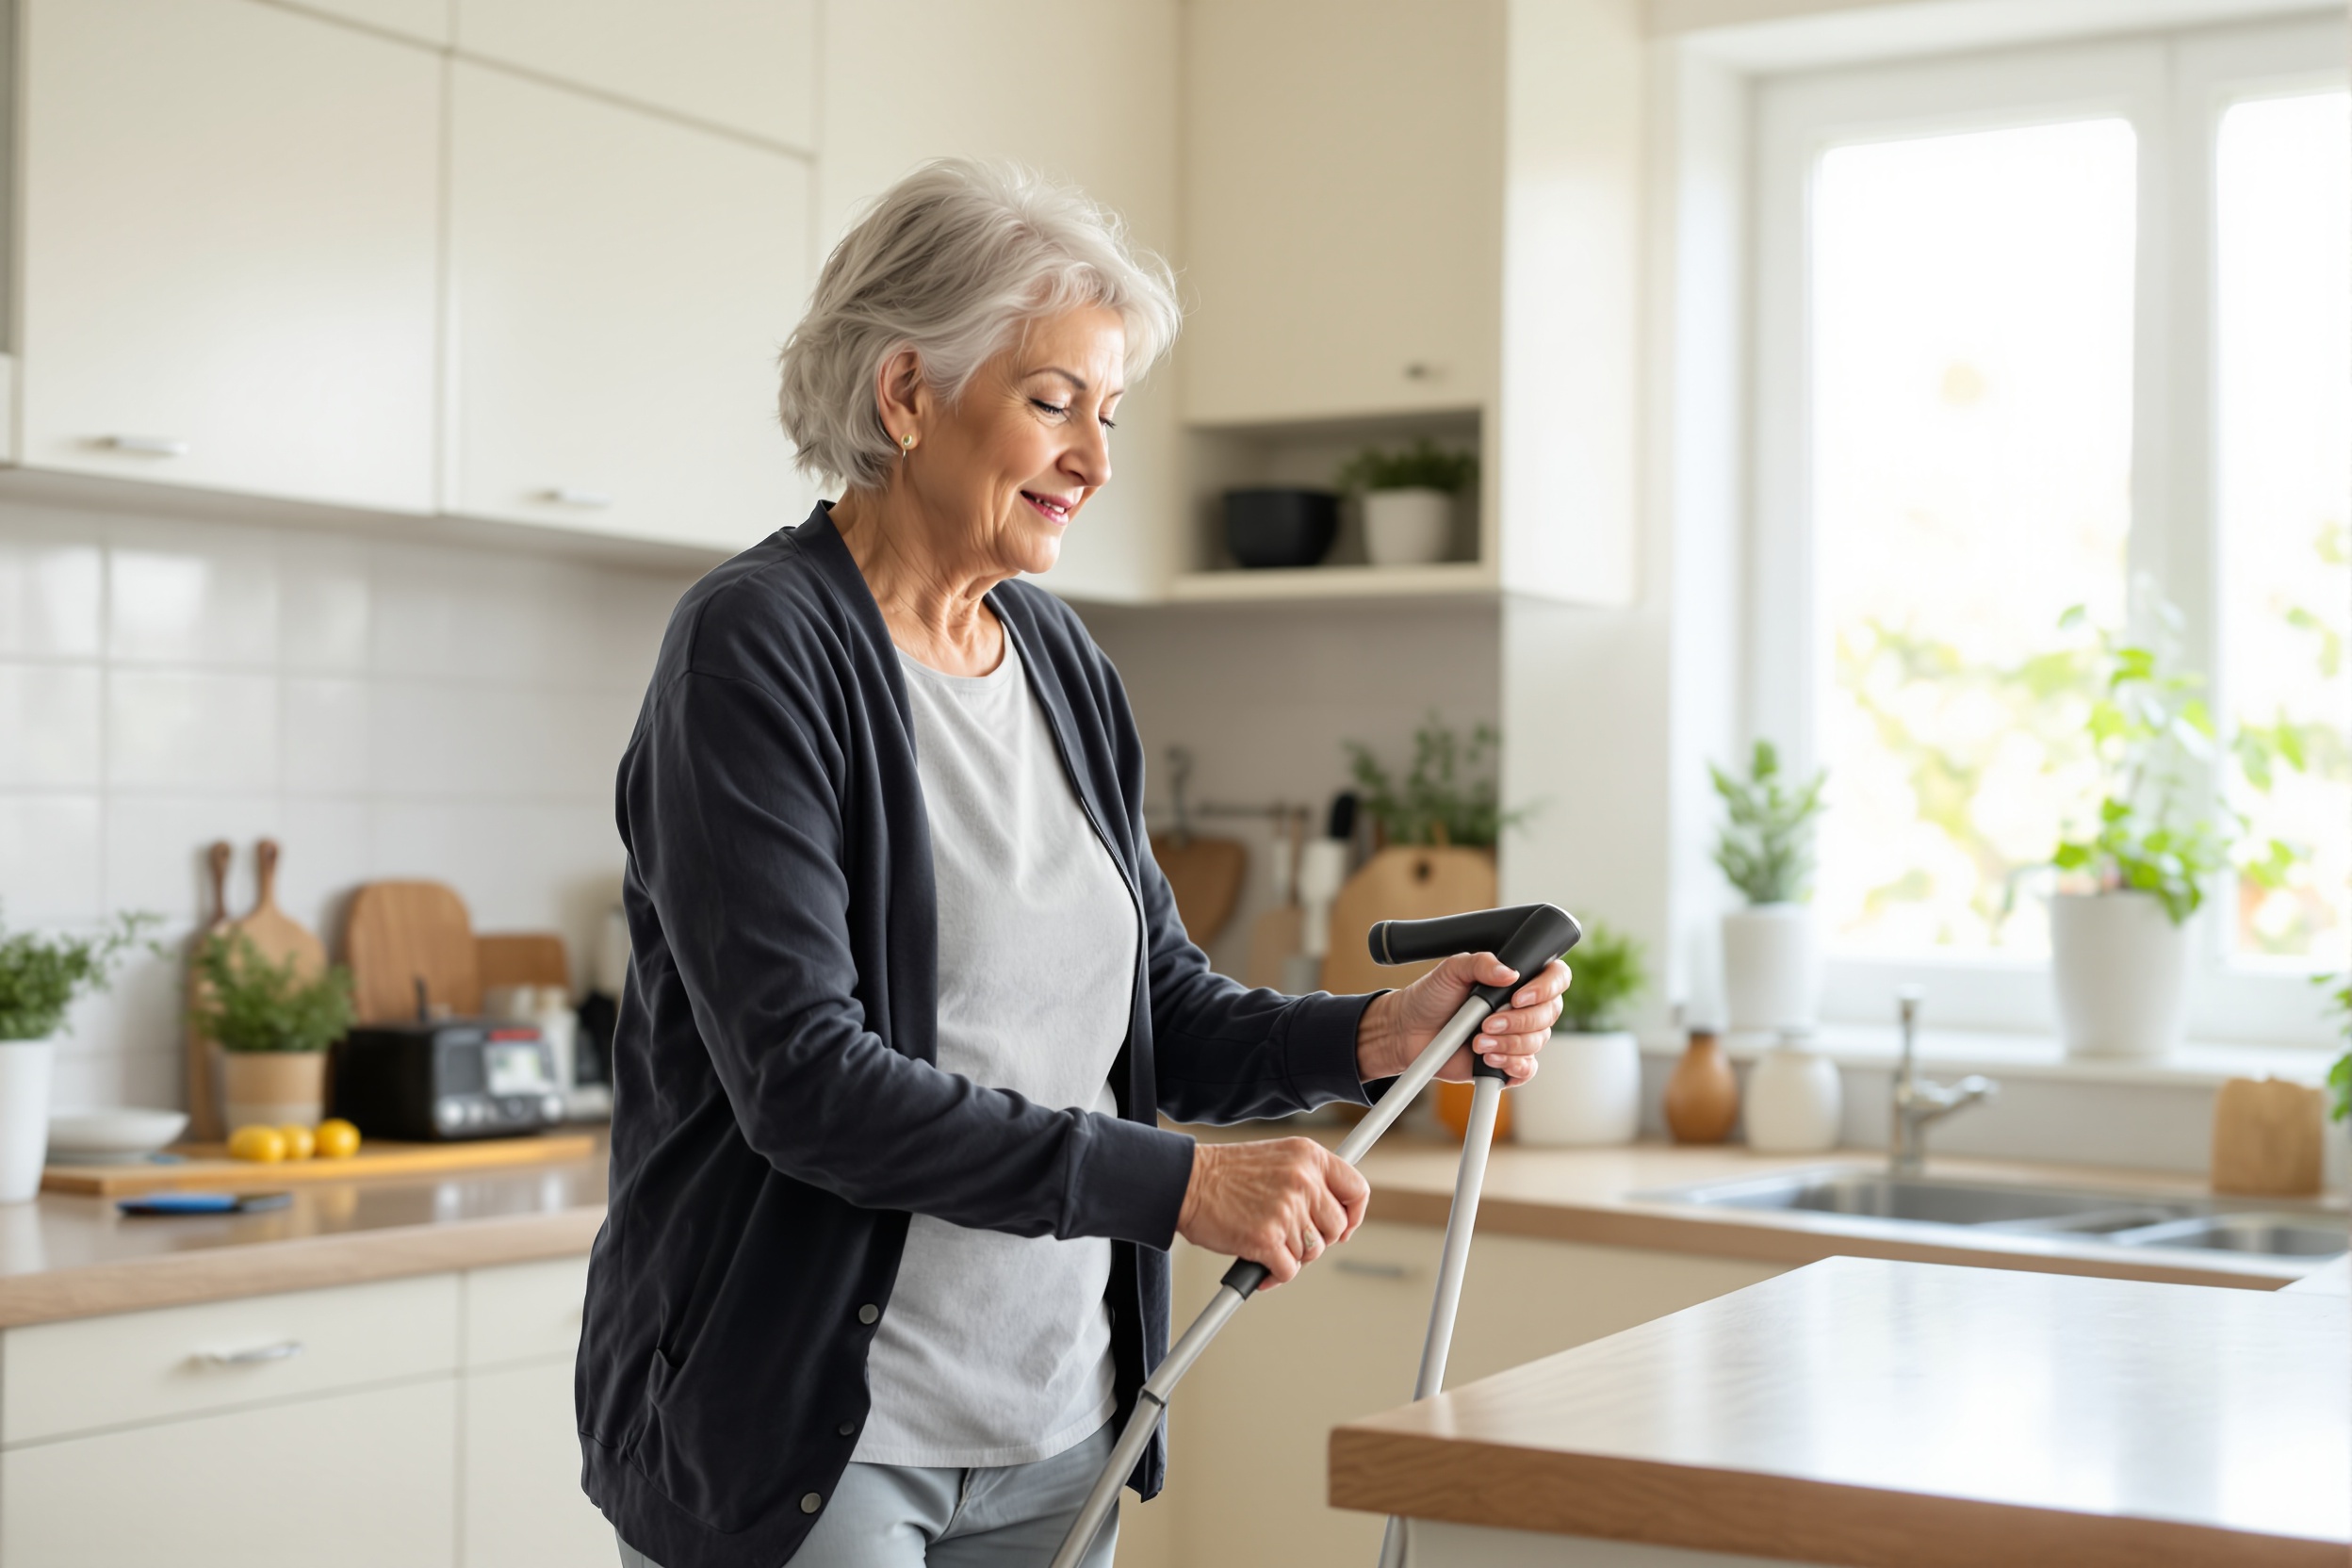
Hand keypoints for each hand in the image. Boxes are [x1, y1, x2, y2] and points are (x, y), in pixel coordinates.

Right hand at [1177, 1138, 1369, 1287]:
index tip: (1343, 1227)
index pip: (1358, 1189)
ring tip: (1267, 1244)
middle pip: (1335, 1228)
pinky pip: (1288, 1271)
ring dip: (1290, 1256)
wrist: (1185, 1181)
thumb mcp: (1278, 1159)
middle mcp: (1303, 1180)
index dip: (1354, 1215)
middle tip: (1289, 1237)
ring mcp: (1286, 1210)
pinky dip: (1274, 1276)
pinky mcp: (1266, 1238)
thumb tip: (1336, 1217)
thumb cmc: (1226, 1174)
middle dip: (1315, 1240)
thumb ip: (1308, 1180)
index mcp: (1309, 1156)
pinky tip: (1259, 1265)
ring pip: (1311, 1253)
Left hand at [1355, 952, 1571, 1086]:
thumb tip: (1509, 972)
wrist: (1407, 1031)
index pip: (1555, 978)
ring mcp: (1517, 1035)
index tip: (1518, 997)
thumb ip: (1480, 963)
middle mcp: (1523, 1007)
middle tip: (1486, 1023)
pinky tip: (1487, 1059)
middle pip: (1549, 1014)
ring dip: (1508, 1043)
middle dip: (1518, 1021)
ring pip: (1537, 1042)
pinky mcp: (1507, 1063)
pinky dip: (1511, 1065)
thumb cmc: (1431, 997)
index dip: (1545, 989)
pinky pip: (1527, 1069)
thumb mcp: (1451, 970)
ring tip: (1478, 1042)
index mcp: (1517, 980)